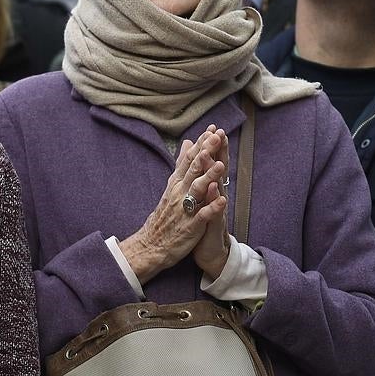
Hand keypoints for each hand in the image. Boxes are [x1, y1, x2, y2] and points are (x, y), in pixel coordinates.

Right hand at [120, 127, 227, 283]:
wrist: (151, 245)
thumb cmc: (166, 215)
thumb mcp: (172, 185)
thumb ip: (182, 164)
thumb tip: (188, 142)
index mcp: (177, 183)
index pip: (190, 159)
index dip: (201, 144)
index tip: (212, 130)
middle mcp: (180, 193)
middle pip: (194, 169)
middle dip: (206, 153)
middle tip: (216, 137)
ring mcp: (185, 209)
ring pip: (198, 190)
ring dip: (209, 176)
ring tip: (220, 165)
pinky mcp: (190, 226)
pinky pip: (202, 216)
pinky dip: (212, 208)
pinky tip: (223, 201)